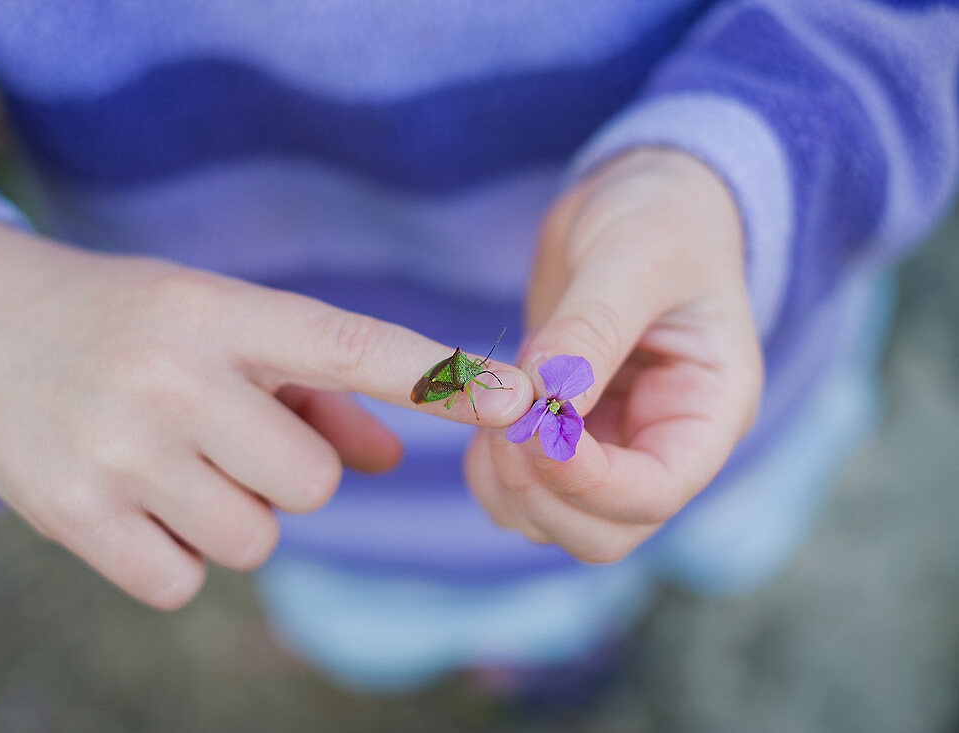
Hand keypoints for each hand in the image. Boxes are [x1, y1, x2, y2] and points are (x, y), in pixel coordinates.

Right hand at [0, 222, 532, 607]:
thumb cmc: (129, 321)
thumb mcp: (218, 322)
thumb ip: (316, 389)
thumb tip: (396, 463)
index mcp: (219, 312)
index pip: (352, 346)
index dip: (440, 378)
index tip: (517, 399)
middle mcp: (172, 377)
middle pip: (316, 482)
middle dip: (293, 474)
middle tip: (233, 438)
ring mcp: (119, 450)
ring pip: (257, 538)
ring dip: (236, 514)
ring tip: (177, 464)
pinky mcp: (72, 516)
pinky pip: (185, 580)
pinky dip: (176, 555)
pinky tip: (136, 502)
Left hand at [465, 149, 762, 561]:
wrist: (642, 198)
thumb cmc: (663, 217)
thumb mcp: (635, 257)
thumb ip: (591, 331)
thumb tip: (542, 403)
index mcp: (708, 411)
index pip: (654, 493)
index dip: (586, 479)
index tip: (533, 423)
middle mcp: (664, 444)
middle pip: (603, 532)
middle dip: (543, 492)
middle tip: (502, 425)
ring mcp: (614, 446)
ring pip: (556, 522)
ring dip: (511, 487)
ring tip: (491, 413)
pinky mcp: (568, 436)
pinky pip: (524, 490)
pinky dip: (493, 474)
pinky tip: (483, 418)